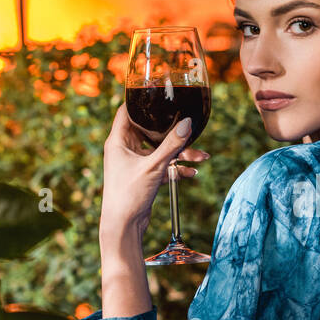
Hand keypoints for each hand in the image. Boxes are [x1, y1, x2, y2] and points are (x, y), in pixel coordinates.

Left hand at [98, 103, 209, 258]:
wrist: (123, 226)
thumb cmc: (129, 194)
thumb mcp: (154, 167)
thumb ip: (172, 145)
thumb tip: (187, 124)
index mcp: (118, 140)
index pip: (128, 111)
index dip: (141, 101)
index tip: (158, 92)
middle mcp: (124, 149)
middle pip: (149, 130)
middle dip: (171, 131)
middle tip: (188, 126)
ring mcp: (134, 162)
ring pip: (159, 149)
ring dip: (179, 152)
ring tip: (201, 156)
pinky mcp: (143, 175)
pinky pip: (162, 164)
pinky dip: (175, 167)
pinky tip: (192, 172)